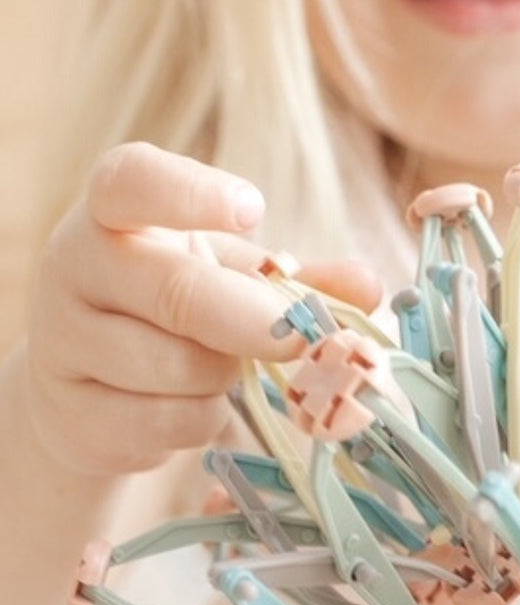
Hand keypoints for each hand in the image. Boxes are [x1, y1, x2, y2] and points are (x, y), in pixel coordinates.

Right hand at [22, 142, 381, 478]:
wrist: (88, 386)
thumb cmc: (171, 312)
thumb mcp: (228, 277)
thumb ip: (296, 280)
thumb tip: (369, 286)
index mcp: (113, 210)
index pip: (133, 182)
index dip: (192, 194)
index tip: (253, 209)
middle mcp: (75, 264)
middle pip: (175, 292)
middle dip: (252, 321)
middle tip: (300, 339)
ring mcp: (64, 342)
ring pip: (179, 369)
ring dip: (224, 378)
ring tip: (218, 369)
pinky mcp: (74, 414)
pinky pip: (168, 422)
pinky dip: (202, 420)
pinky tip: (193, 404)